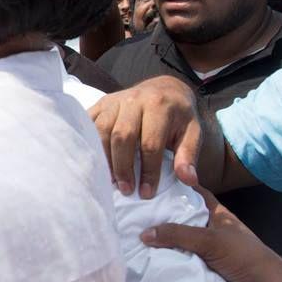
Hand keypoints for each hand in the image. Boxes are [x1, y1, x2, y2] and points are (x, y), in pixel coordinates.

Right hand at [89, 75, 200, 196]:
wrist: (165, 88)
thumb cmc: (178, 116)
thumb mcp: (192, 132)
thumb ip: (188, 155)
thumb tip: (188, 180)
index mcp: (160, 106)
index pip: (151, 143)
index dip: (148, 171)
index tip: (146, 193)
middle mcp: (134, 99)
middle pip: (122, 136)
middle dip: (123, 167)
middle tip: (126, 189)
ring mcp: (114, 100)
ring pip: (101, 130)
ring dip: (104, 158)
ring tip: (110, 180)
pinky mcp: (101, 103)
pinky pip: (89, 123)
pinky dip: (88, 143)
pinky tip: (94, 161)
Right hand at [140, 186, 277, 281]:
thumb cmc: (243, 256)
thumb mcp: (209, 240)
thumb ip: (178, 234)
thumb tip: (144, 233)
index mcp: (216, 212)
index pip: (192, 192)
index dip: (174, 186)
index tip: (151, 183)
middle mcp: (209, 227)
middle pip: (182, 215)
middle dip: (162, 213)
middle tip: (134, 208)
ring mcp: (206, 246)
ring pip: (180, 237)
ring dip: (163, 238)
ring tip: (135, 230)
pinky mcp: (203, 265)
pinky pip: (181, 256)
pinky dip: (168, 256)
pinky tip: (149, 255)